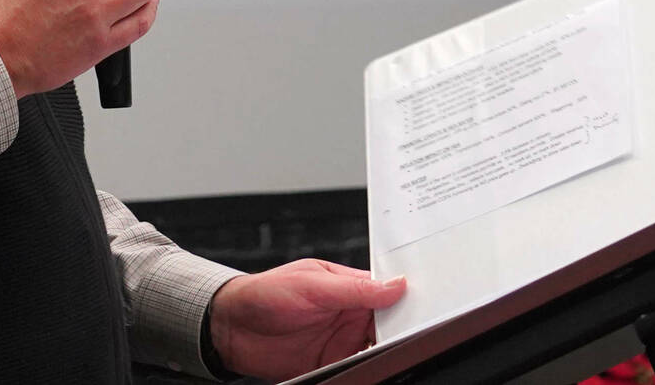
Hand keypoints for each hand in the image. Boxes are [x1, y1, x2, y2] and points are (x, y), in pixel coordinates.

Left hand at [208, 260, 405, 379]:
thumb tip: (395, 286)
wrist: (230, 328)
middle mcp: (347, 314)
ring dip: (387, 352)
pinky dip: (368, 369)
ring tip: (399, 353)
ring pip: (376, 349)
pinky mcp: (330, 365)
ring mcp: (340, 341)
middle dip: (402, 330)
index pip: (387, 293)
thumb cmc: (264, 294)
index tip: (424, 310)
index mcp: (346, 286)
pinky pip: (358, 368)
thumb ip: (354, 288)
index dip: (406, 301)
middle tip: (416, 337)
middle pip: (387, 324)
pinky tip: (376, 368)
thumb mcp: (311, 284)